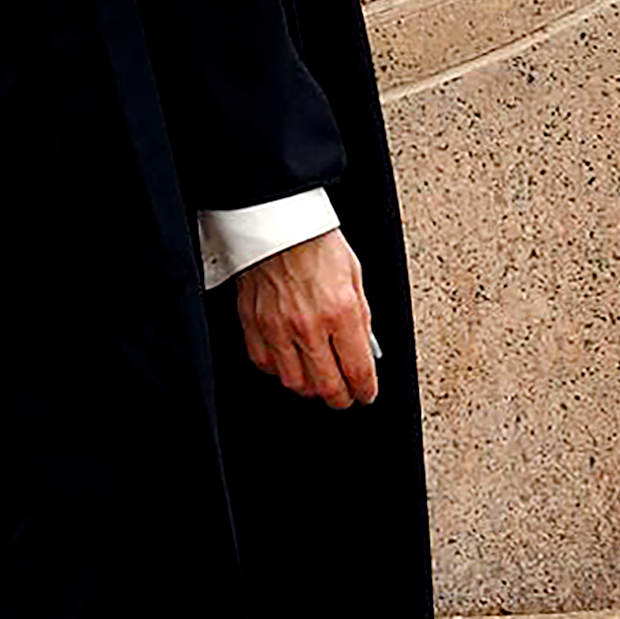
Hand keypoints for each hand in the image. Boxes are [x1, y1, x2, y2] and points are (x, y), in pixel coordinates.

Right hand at [234, 229, 377, 407]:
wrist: (275, 220)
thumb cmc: (314, 240)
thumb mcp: (354, 276)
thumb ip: (360, 317)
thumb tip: (365, 349)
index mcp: (341, 311)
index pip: (358, 372)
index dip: (366, 391)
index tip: (366, 393)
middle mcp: (308, 325)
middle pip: (327, 387)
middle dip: (341, 398)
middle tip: (345, 396)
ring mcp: (277, 328)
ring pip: (295, 383)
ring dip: (311, 387)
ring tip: (318, 379)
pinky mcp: (253, 324)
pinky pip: (265, 365)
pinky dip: (279, 370)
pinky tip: (289, 360)